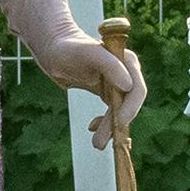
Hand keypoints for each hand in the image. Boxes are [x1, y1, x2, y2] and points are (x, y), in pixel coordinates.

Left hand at [37, 28, 148, 146]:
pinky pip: (112, 111)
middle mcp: (126, 73)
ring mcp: (118, 83)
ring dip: (110, 128)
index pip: (137, 89)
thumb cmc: (67, 47)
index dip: (131, 108)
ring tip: (97, 143)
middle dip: (116, 124)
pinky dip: (104, 122)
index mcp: (127, 61)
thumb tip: (128, 86)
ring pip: (120, 111)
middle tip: (101, 141)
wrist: (52, 48)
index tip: (119, 123)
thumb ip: (109, 66)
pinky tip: (92, 127)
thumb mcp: (87, 54)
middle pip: (129, 104)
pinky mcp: (108, 91)